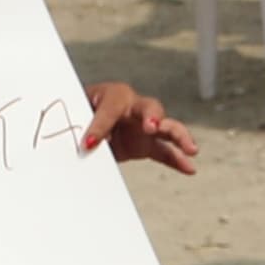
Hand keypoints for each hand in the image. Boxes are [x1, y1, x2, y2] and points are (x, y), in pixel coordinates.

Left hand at [82, 83, 197, 174]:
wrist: (79, 125)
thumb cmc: (76, 114)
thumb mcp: (73, 117)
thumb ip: (79, 128)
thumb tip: (89, 146)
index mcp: (112, 95)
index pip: (111, 108)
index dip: (101, 125)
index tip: (90, 144)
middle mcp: (134, 107)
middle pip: (150, 107)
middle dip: (152, 116)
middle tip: (150, 127)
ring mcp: (144, 127)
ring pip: (167, 127)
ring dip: (179, 136)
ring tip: (190, 149)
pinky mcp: (146, 144)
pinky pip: (165, 151)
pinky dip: (177, 160)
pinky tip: (190, 169)